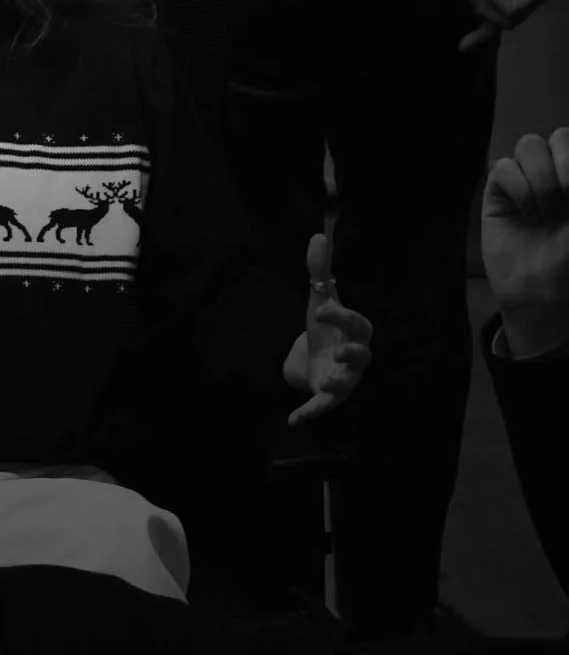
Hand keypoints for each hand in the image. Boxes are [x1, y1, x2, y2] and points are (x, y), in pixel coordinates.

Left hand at [283, 233, 373, 425]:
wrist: (314, 354)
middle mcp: (355, 357)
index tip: (322, 307)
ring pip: (348, 386)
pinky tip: (293, 419)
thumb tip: (318, 234)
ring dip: (339, 386)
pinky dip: (309, 414)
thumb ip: (320, 270)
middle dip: (352, 355)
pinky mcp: (328, 397)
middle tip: (339, 352)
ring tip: (328, 384)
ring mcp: (344, 379)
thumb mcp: (319, 298)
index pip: (356, 323)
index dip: (342, 316)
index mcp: (355, 331)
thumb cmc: (324, 326)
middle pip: (361, 356)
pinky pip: (322, 407)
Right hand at [482, 129, 568, 357]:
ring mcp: (527, 179)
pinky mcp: (498, 190)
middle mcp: (557, 171)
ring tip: (546, 212)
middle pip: (558, 136)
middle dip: (564, 165)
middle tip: (567, 199)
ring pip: (528, 145)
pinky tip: (526, 216)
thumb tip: (564, 180)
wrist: (542, 290)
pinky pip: (502, 168)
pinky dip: (518, 190)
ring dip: (542, 179)